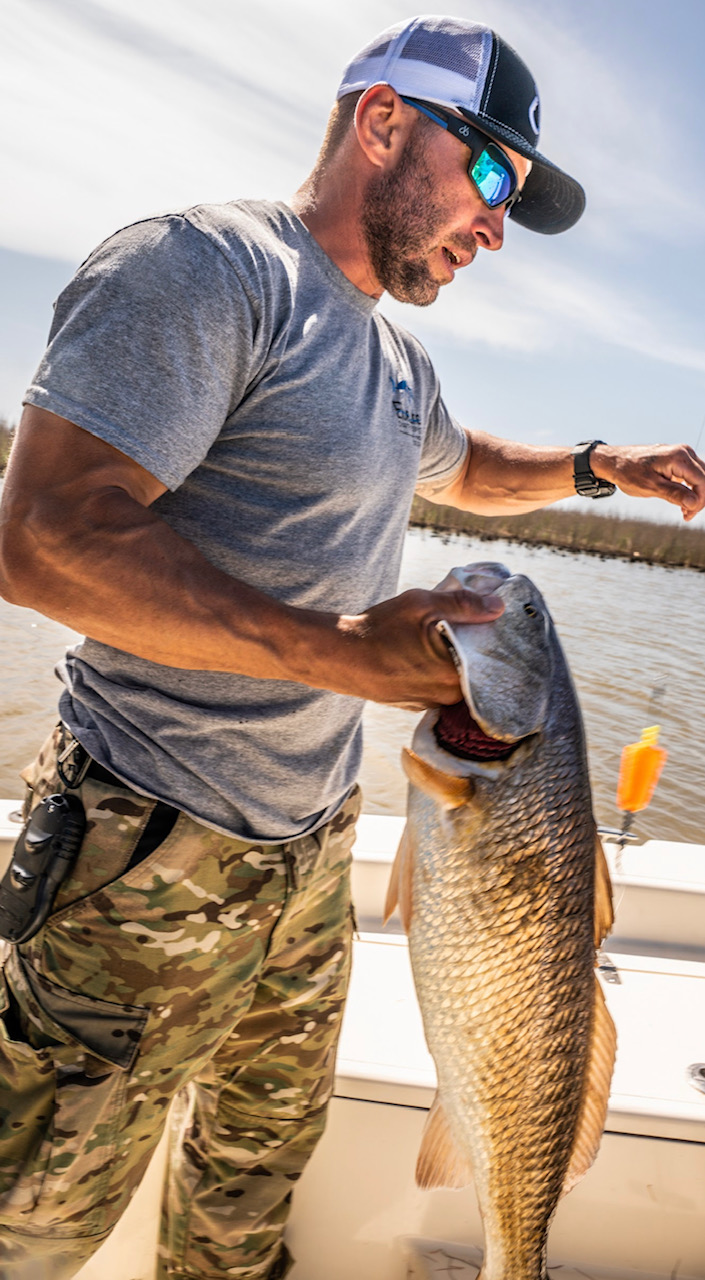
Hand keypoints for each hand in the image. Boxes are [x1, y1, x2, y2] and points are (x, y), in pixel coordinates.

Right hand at [334, 586, 503, 709]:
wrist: (339, 656)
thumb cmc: (380, 630)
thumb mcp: (423, 605)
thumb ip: (465, 605)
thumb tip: (497, 606)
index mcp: (455, 676)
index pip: (492, 664)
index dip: (492, 644)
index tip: (488, 628)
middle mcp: (445, 698)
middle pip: (474, 674)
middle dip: (470, 652)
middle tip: (462, 629)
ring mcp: (427, 704)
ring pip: (453, 682)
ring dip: (450, 663)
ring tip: (436, 640)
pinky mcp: (411, 704)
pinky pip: (434, 688)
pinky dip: (433, 672)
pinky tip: (418, 654)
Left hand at [591, 443, 704, 521]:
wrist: (614, 461)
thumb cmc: (629, 473)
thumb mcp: (650, 487)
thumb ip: (674, 494)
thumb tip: (694, 503)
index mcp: (680, 457)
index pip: (702, 481)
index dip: (699, 501)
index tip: (688, 515)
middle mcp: (684, 452)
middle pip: (704, 479)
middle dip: (699, 499)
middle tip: (686, 516)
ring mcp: (682, 454)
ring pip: (700, 477)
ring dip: (695, 495)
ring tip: (684, 511)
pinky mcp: (678, 459)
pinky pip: (691, 474)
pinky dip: (689, 488)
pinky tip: (681, 501)